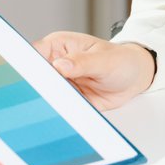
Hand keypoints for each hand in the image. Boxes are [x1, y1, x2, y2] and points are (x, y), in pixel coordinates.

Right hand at [33, 31, 154, 109]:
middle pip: (35, 77)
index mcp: (60, 46)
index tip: (30, 78)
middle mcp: (56, 63)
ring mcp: (61, 82)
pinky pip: (58, 107)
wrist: (135, 78)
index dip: (28, 65)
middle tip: (40, 98)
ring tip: (48, 110)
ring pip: (44, 94)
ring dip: (45, 103)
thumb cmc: (122, 60)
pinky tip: (58, 118)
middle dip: (34, 87)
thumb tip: (60, 65)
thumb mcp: (104, 60)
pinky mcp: (68, 99)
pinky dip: (57, 113)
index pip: (35, 53)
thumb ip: (82, 62)